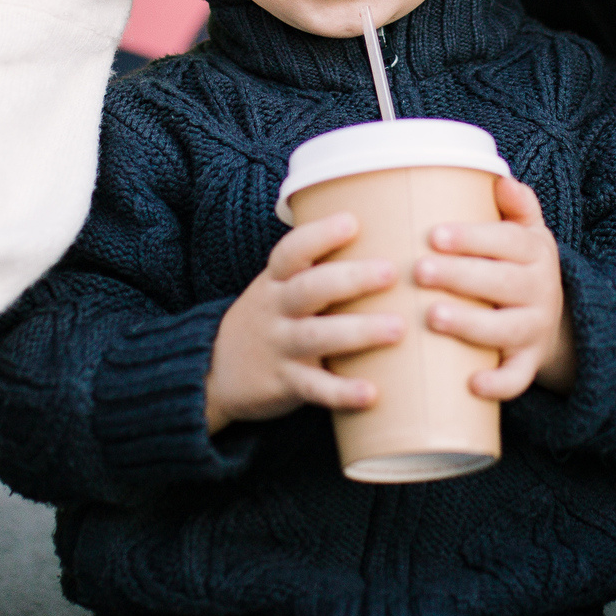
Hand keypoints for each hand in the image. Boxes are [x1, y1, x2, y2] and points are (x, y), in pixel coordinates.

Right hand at [204, 212, 400, 433]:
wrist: (217, 372)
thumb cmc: (272, 320)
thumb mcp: (280, 288)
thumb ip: (320, 269)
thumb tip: (387, 235)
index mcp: (276, 280)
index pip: (292, 251)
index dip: (319, 235)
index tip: (352, 222)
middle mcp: (276, 309)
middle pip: (310, 288)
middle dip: (350, 278)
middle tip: (390, 272)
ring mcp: (279, 346)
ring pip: (316, 336)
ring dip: (358, 331)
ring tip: (398, 328)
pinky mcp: (285, 384)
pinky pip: (314, 388)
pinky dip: (342, 392)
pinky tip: (371, 394)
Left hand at [414, 178, 573, 400]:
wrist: (558, 320)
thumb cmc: (519, 268)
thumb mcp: (527, 233)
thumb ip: (517, 205)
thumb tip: (500, 179)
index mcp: (534, 252)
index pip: (506, 241)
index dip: (472, 238)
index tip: (435, 236)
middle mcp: (539, 290)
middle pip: (502, 283)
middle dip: (460, 277)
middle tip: (420, 271)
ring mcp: (534, 329)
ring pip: (507, 330)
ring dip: (471, 325)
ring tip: (433, 317)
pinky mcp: (529, 362)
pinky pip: (518, 377)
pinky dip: (500, 384)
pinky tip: (473, 384)